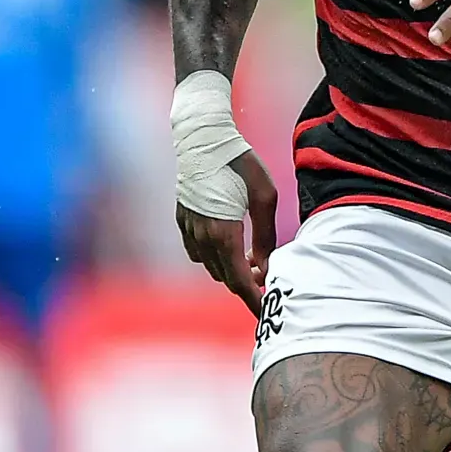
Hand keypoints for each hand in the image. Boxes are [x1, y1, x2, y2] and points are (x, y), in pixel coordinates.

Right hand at [177, 149, 278, 311]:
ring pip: (212, 267)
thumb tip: (267, 267)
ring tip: (254, 260)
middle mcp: (202, 237)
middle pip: (226, 278)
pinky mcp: (182, 221)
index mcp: (223, 234)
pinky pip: (197, 252)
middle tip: (268, 279)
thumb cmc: (240, 164)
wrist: (203, 139)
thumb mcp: (265, 198)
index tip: (266, 311)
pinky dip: (215, 257)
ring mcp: (189, 230)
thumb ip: (266, 237)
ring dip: (232, 270)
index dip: (254, 300)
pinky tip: (230, 245)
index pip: (239, 281)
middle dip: (247, 285)